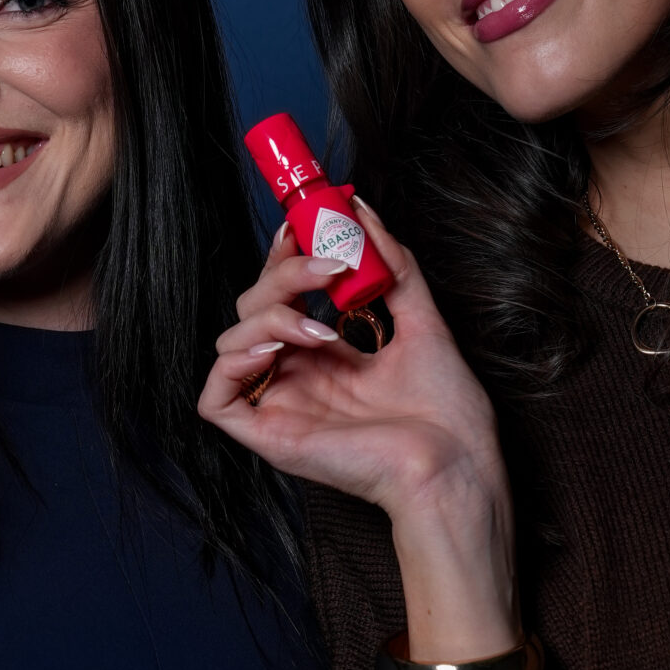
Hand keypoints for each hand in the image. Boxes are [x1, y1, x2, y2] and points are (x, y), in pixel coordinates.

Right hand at [199, 201, 518, 655]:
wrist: (455, 461)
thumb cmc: (446, 409)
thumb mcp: (421, 317)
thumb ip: (392, 264)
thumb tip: (361, 209)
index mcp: (327, 354)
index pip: (281, 292)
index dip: (283, 255)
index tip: (304, 223)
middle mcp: (298, 376)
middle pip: (253, 306)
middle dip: (284, 273)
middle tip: (330, 264)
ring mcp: (280, 405)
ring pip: (230, 340)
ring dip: (270, 312)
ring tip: (322, 324)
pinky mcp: (267, 436)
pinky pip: (214, 396)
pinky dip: (235, 360)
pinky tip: (280, 346)